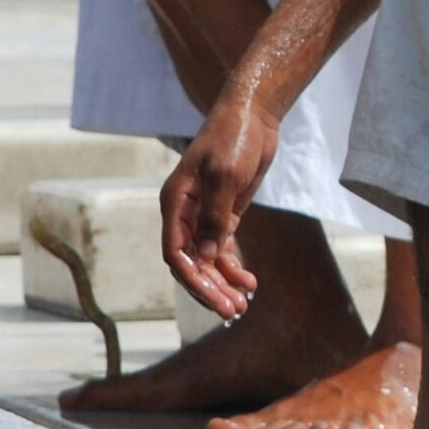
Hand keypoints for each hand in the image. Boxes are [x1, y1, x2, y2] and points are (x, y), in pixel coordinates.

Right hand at [162, 94, 279, 318]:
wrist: (253, 117)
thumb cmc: (233, 139)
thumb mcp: (225, 176)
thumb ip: (215, 217)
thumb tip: (205, 256)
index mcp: (175, 203)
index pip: (175, 253)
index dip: (192, 279)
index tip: (214, 299)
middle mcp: (185, 213)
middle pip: (191, 262)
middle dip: (209, 289)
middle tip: (232, 311)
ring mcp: (204, 214)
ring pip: (207, 260)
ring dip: (222, 283)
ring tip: (241, 305)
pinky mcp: (223, 214)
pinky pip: (222, 248)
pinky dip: (233, 267)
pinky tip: (249, 283)